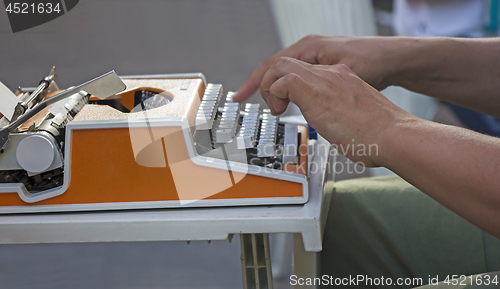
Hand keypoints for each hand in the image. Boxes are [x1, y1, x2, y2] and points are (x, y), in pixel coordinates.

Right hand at [234, 35, 399, 101]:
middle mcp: (313, 50)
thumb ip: (302, 85)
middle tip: (266, 110)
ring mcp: (322, 59)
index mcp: (308, 49)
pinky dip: (293, 91)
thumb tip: (279, 91)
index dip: (255, 84)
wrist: (397, 62)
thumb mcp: (333, 77)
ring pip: (289, 75)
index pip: (271, 66)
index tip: (241, 98)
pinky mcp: (330, 69)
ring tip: (275, 107)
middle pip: (276, 69)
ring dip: (279, 91)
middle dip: (265, 88)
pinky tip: (294, 102)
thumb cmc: (373, 63)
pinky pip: (303, 79)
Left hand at [260, 57, 414, 166]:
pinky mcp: (316, 92)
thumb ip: (339, 116)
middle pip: (288, 62)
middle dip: (273, 81)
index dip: (287, 83)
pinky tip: (282, 111)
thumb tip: (333, 129)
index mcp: (341, 79)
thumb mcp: (354, 118)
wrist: (394, 135)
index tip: (283, 101)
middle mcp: (332, 75)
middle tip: (276, 105)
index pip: (304, 70)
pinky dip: (275, 94)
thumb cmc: (380, 134)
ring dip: (271, 87)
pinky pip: (284, 81)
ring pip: (281, 65)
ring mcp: (325, 80)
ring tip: (277, 109)